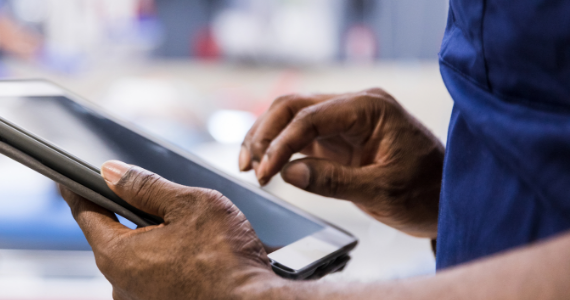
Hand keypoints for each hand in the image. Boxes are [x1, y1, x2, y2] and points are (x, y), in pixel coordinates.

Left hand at [60, 161, 281, 299]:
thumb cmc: (227, 260)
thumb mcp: (188, 205)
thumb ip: (145, 186)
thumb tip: (111, 173)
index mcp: (117, 255)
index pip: (85, 213)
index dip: (78, 190)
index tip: (69, 178)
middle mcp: (121, 286)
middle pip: (113, 237)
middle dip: (131, 216)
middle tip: (159, 202)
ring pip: (137, 259)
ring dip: (154, 242)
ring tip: (191, 234)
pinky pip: (155, 278)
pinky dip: (168, 262)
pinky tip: (195, 256)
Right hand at [239, 88, 443, 236]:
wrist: (450, 200)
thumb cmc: (428, 192)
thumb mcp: (382, 191)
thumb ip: (334, 181)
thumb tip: (289, 173)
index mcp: (370, 108)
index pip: (311, 116)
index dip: (281, 144)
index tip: (264, 172)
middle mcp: (355, 106)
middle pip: (293, 107)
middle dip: (265, 134)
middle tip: (249, 167)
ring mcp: (345, 121)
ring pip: (290, 118)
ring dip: (266, 139)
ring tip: (248, 166)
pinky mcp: (338, 138)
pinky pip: (299, 135)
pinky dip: (279, 149)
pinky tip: (265, 166)